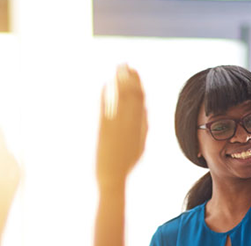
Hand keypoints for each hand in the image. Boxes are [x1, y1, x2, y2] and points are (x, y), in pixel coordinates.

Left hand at [96, 65, 147, 189]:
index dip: (139, 83)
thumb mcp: (141, 144)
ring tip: (117, 68)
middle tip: (124, 64)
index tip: (135, 72)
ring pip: (120, 96)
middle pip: (132, 93)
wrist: (112, 177)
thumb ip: (144, 126)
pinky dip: (106, 93)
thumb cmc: (126, 163)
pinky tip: (104, 84)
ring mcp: (117, 125)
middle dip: (129, 76)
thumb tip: (146, 111)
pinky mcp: (104, 128)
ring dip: (118, 79)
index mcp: (141, 126)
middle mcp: (131, 123)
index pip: (142, 98)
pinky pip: (106, 105)